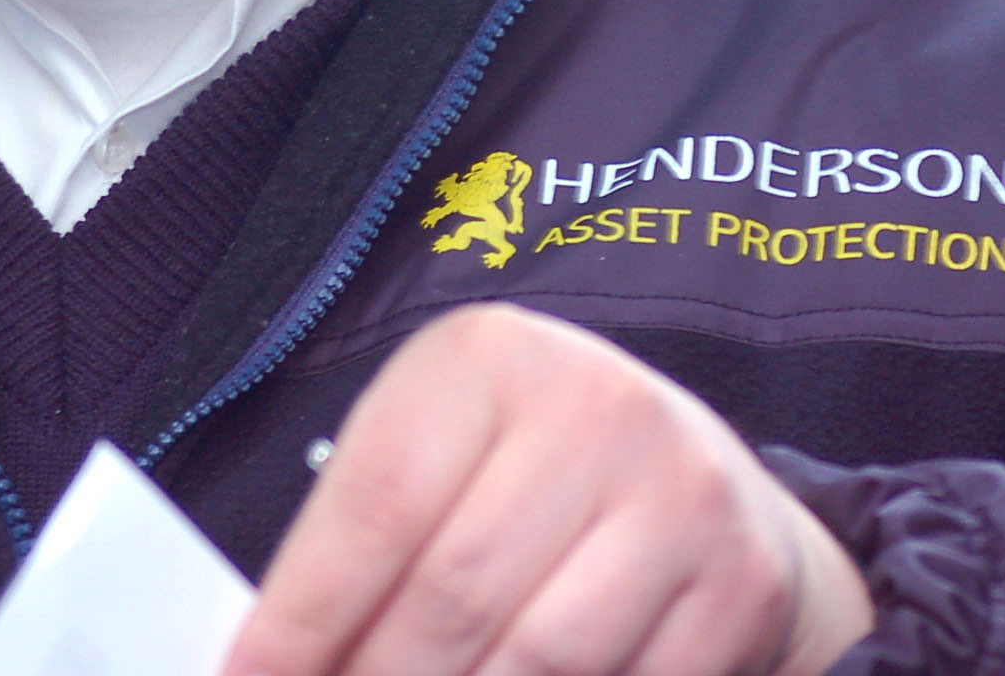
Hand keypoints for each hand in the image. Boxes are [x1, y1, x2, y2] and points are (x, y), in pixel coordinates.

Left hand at [223, 302, 873, 675]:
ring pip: (537, 663)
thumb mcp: (439, 455)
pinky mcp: (740, 582)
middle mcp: (598, 406)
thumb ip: (362, 537)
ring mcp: (683, 493)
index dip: (301, 618)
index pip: (377, 505)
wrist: (696, 476)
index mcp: (492, 358)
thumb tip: (263, 660)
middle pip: (451, 598)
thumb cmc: (523, 472)